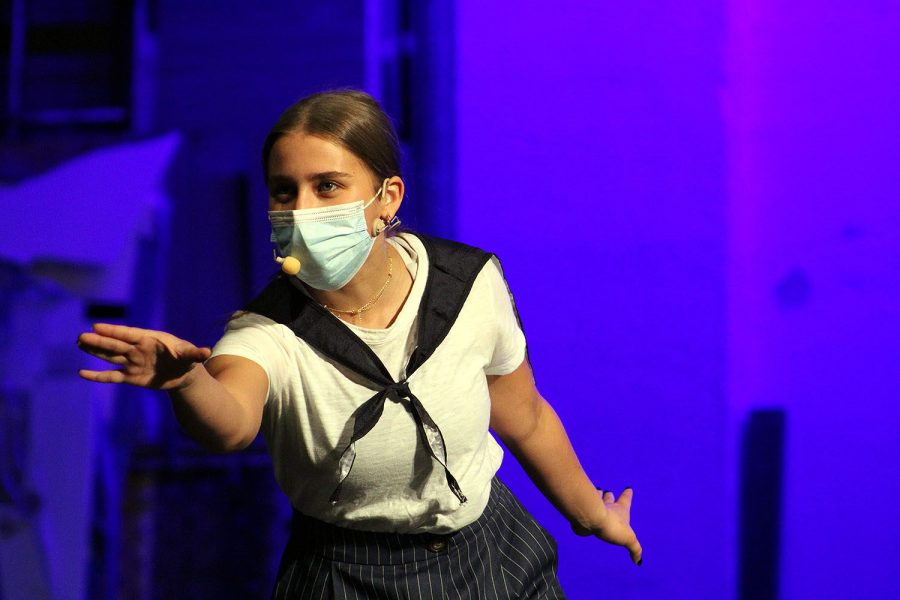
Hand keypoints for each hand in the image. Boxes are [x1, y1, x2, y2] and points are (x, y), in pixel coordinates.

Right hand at [77, 323, 211, 389]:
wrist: (184, 374)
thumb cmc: (186, 359)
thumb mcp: (191, 356)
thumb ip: (195, 354)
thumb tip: (206, 352)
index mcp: (149, 339)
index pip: (128, 334)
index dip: (113, 331)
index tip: (97, 327)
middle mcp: (137, 349)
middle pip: (115, 345)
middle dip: (99, 341)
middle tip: (81, 337)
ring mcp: (132, 363)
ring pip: (110, 357)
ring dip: (95, 352)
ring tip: (79, 344)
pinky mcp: (130, 377)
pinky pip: (111, 376)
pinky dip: (98, 376)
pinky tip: (82, 373)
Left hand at [572, 487, 642, 565]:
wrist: (590, 520)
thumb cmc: (612, 526)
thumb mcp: (629, 539)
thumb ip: (635, 549)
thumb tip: (638, 561)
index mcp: (620, 510)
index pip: (626, 500)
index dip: (627, 495)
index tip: (628, 488)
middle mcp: (607, 507)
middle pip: (609, 498)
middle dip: (609, 496)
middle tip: (608, 492)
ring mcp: (594, 509)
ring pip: (596, 499)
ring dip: (597, 496)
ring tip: (596, 492)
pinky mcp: (583, 516)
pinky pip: (584, 511)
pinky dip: (584, 510)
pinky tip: (580, 514)